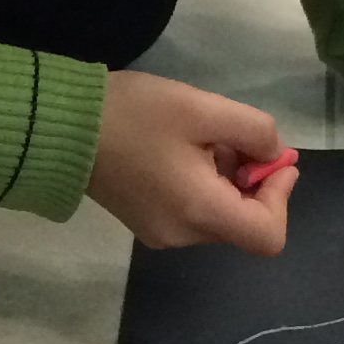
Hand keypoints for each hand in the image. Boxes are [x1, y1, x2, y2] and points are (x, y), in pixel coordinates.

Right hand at [90, 70, 296, 253]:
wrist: (61, 128)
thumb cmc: (134, 115)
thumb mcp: (203, 108)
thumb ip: (254, 131)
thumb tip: (270, 154)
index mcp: (200, 212)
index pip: (268, 236)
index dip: (281, 197)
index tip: (273, 160)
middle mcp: (183, 235)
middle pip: (243, 224)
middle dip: (252, 182)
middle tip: (235, 137)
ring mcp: (161, 233)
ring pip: (218, 216)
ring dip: (226, 181)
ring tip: (204, 139)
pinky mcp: (145, 223)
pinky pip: (192, 213)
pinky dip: (202, 187)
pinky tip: (182, 152)